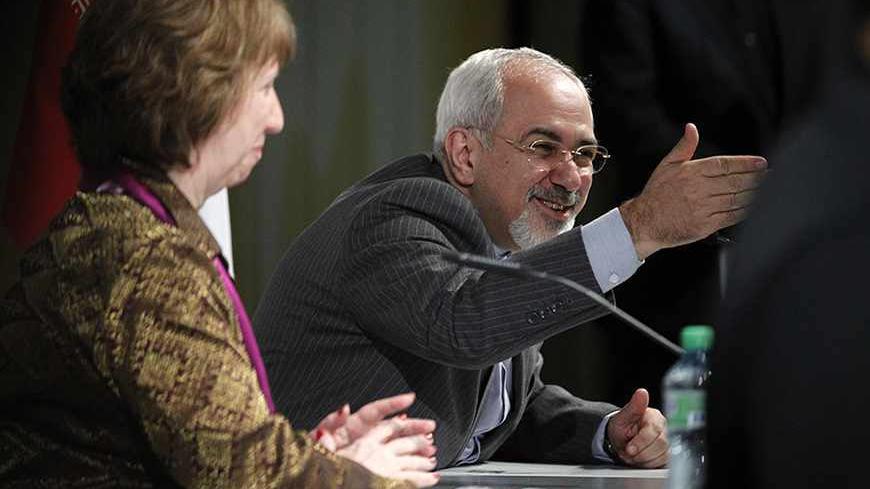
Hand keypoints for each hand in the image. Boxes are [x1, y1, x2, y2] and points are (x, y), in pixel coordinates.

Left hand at [312, 393, 438, 486]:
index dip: (393, 403)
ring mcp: (371, 455)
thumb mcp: (319, 438)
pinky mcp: (375, 471)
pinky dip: (412, 468)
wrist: (310, 476)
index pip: (376, 411)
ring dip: (416, 446)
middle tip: (430, 425)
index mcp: (352, 427)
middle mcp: (365, 439)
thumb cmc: (312, 457)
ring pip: (398, 447)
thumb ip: (330, 423)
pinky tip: (425, 470)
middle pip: (393, 428)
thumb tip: (344, 408)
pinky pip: (397, 468)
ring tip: (431, 447)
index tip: (410, 398)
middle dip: (414, 426)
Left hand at [606, 388, 667, 467]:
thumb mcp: (622, 417)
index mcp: (655, 416)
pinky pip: (662, 463)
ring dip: (644, 459)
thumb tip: (642, 392)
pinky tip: (640, 459)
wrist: (621, 440)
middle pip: (661, 445)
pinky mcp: (668, 453)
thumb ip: (634, 406)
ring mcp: (669, 442)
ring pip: (663, 456)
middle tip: (628, 453)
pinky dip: (648, 464)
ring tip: (633, 455)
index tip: (629, 449)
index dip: (641, 442)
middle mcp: (665, 428)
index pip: (654, 430)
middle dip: (641, 452)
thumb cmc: (622, 428)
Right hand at [619, 123, 767, 259]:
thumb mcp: (667, 165)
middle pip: (734, 181)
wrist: (644, 222)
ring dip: (753, 194)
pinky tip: (752, 206)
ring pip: (735, 198)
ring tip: (766, 189)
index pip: (725, 164)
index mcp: (691, 172)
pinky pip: (730, 217)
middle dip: (755, 178)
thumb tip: (691, 128)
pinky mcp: (705, 225)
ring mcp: (703, 208)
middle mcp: (699, 189)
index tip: (761, 163)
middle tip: (769, 175)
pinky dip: (744, 211)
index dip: (745, 163)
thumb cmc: (656, 194)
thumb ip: (684, 146)